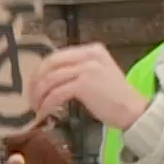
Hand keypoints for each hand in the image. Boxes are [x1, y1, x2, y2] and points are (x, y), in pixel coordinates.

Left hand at [29, 43, 147, 130]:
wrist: (133, 110)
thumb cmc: (115, 98)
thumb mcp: (97, 75)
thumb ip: (77, 70)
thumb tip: (49, 78)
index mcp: (91, 50)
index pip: (57, 56)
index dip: (40, 71)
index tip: (33, 86)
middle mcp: (88, 55)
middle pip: (49, 64)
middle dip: (35, 82)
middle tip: (30, 98)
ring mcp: (87, 68)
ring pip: (50, 79)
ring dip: (39, 96)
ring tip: (36, 108)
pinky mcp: (84, 84)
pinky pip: (56, 93)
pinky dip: (47, 104)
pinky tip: (44, 113)